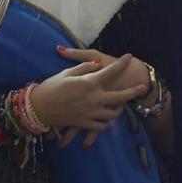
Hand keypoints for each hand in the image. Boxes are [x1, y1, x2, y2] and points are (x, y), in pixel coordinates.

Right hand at [30, 46, 148, 149]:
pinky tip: (106, 119)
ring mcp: (90, 112)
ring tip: (121, 106)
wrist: (38, 108)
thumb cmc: (50, 87)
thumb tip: (98, 65)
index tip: (129, 57)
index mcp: (89, 83)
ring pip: (113, 114)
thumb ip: (84, 68)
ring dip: (119, 109)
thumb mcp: (66, 73)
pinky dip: (106, 123)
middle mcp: (94, 98)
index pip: (111, 71)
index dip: (122, 63)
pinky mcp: (85, 123)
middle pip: (120, 96)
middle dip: (134, 91)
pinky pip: (101, 126)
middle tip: (143, 87)